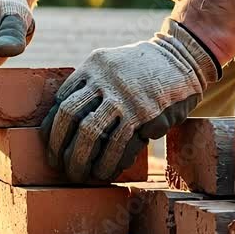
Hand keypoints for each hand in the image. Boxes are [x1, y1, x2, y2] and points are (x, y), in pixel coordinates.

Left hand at [40, 18, 221, 181]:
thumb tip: (69, 124)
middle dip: (59, 145)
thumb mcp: (112, 64)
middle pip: (70, 115)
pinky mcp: (145, 114)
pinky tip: (104, 174)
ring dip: (80, 159)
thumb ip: (92, 85)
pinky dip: (108, 163)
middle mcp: (105, 79)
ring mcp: (125, 97)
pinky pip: (119, 143)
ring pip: (91, 132)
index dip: (52, 126)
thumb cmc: (144, 69)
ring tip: (78, 175)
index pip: (62, 99)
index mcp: (94, 66)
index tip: (50, 145)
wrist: (184, 58)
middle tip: (57, 165)